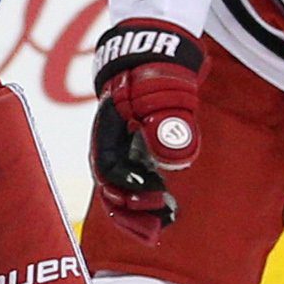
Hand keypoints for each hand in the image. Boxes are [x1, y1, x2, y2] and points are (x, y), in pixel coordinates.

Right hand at [87, 20, 202, 244]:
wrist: (153, 51)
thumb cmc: (158, 73)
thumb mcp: (167, 95)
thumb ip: (171, 126)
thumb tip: (174, 161)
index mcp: (109, 134)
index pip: (110, 173)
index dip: (130, 192)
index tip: (157, 200)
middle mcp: (110, 147)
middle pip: (111, 190)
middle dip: (131, 214)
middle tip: (157, 232)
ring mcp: (121, 151)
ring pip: (120, 192)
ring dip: (136, 213)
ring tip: (159, 231)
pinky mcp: (135, 153)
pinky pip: (133, 185)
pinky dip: (145, 203)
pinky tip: (165, 213)